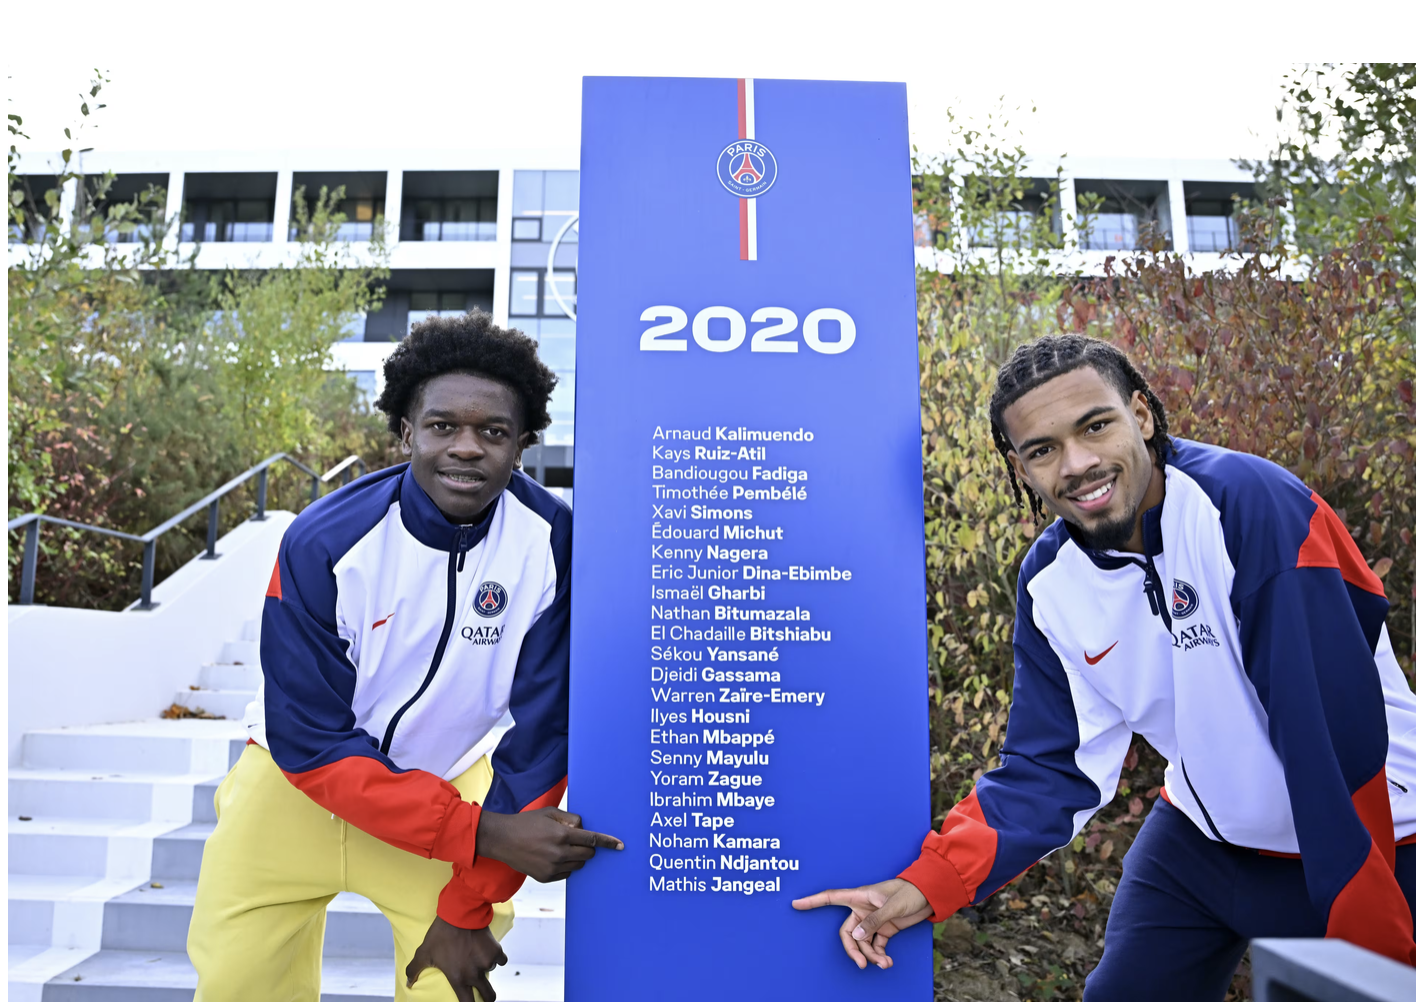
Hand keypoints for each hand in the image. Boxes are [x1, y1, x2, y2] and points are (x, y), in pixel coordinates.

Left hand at [405, 917, 505, 1001]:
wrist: (460, 913)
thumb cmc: (440, 934)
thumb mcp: (424, 953)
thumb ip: (414, 970)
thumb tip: (408, 983)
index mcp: (458, 978)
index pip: (467, 1003)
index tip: (469, 1001)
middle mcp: (474, 974)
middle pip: (489, 996)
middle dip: (487, 998)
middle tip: (485, 994)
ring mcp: (487, 963)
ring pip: (491, 971)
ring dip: (486, 967)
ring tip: (477, 956)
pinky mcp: (496, 950)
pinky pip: (500, 959)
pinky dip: (496, 956)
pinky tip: (488, 950)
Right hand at [476, 806, 622, 882]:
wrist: (502, 839)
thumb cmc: (526, 823)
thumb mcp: (549, 813)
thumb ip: (570, 819)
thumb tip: (583, 828)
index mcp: (561, 835)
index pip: (591, 839)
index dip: (608, 842)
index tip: (620, 846)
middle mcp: (558, 853)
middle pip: (587, 854)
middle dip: (587, 847)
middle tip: (575, 840)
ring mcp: (552, 867)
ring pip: (578, 865)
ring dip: (576, 856)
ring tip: (560, 847)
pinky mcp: (545, 877)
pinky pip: (566, 873)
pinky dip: (566, 866)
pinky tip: (553, 856)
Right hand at [792, 878, 931, 969]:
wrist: (930, 895)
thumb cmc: (909, 892)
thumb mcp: (892, 905)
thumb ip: (874, 921)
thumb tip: (857, 935)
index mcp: (860, 896)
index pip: (831, 898)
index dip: (813, 901)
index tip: (796, 904)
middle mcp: (863, 909)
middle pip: (848, 933)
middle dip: (854, 950)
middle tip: (862, 964)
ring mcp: (873, 920)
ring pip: (862, 943)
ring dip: (871, 956)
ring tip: (884, 963)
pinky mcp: (884, 929)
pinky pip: (875, 946)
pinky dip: (880, 955)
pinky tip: (887, 962)